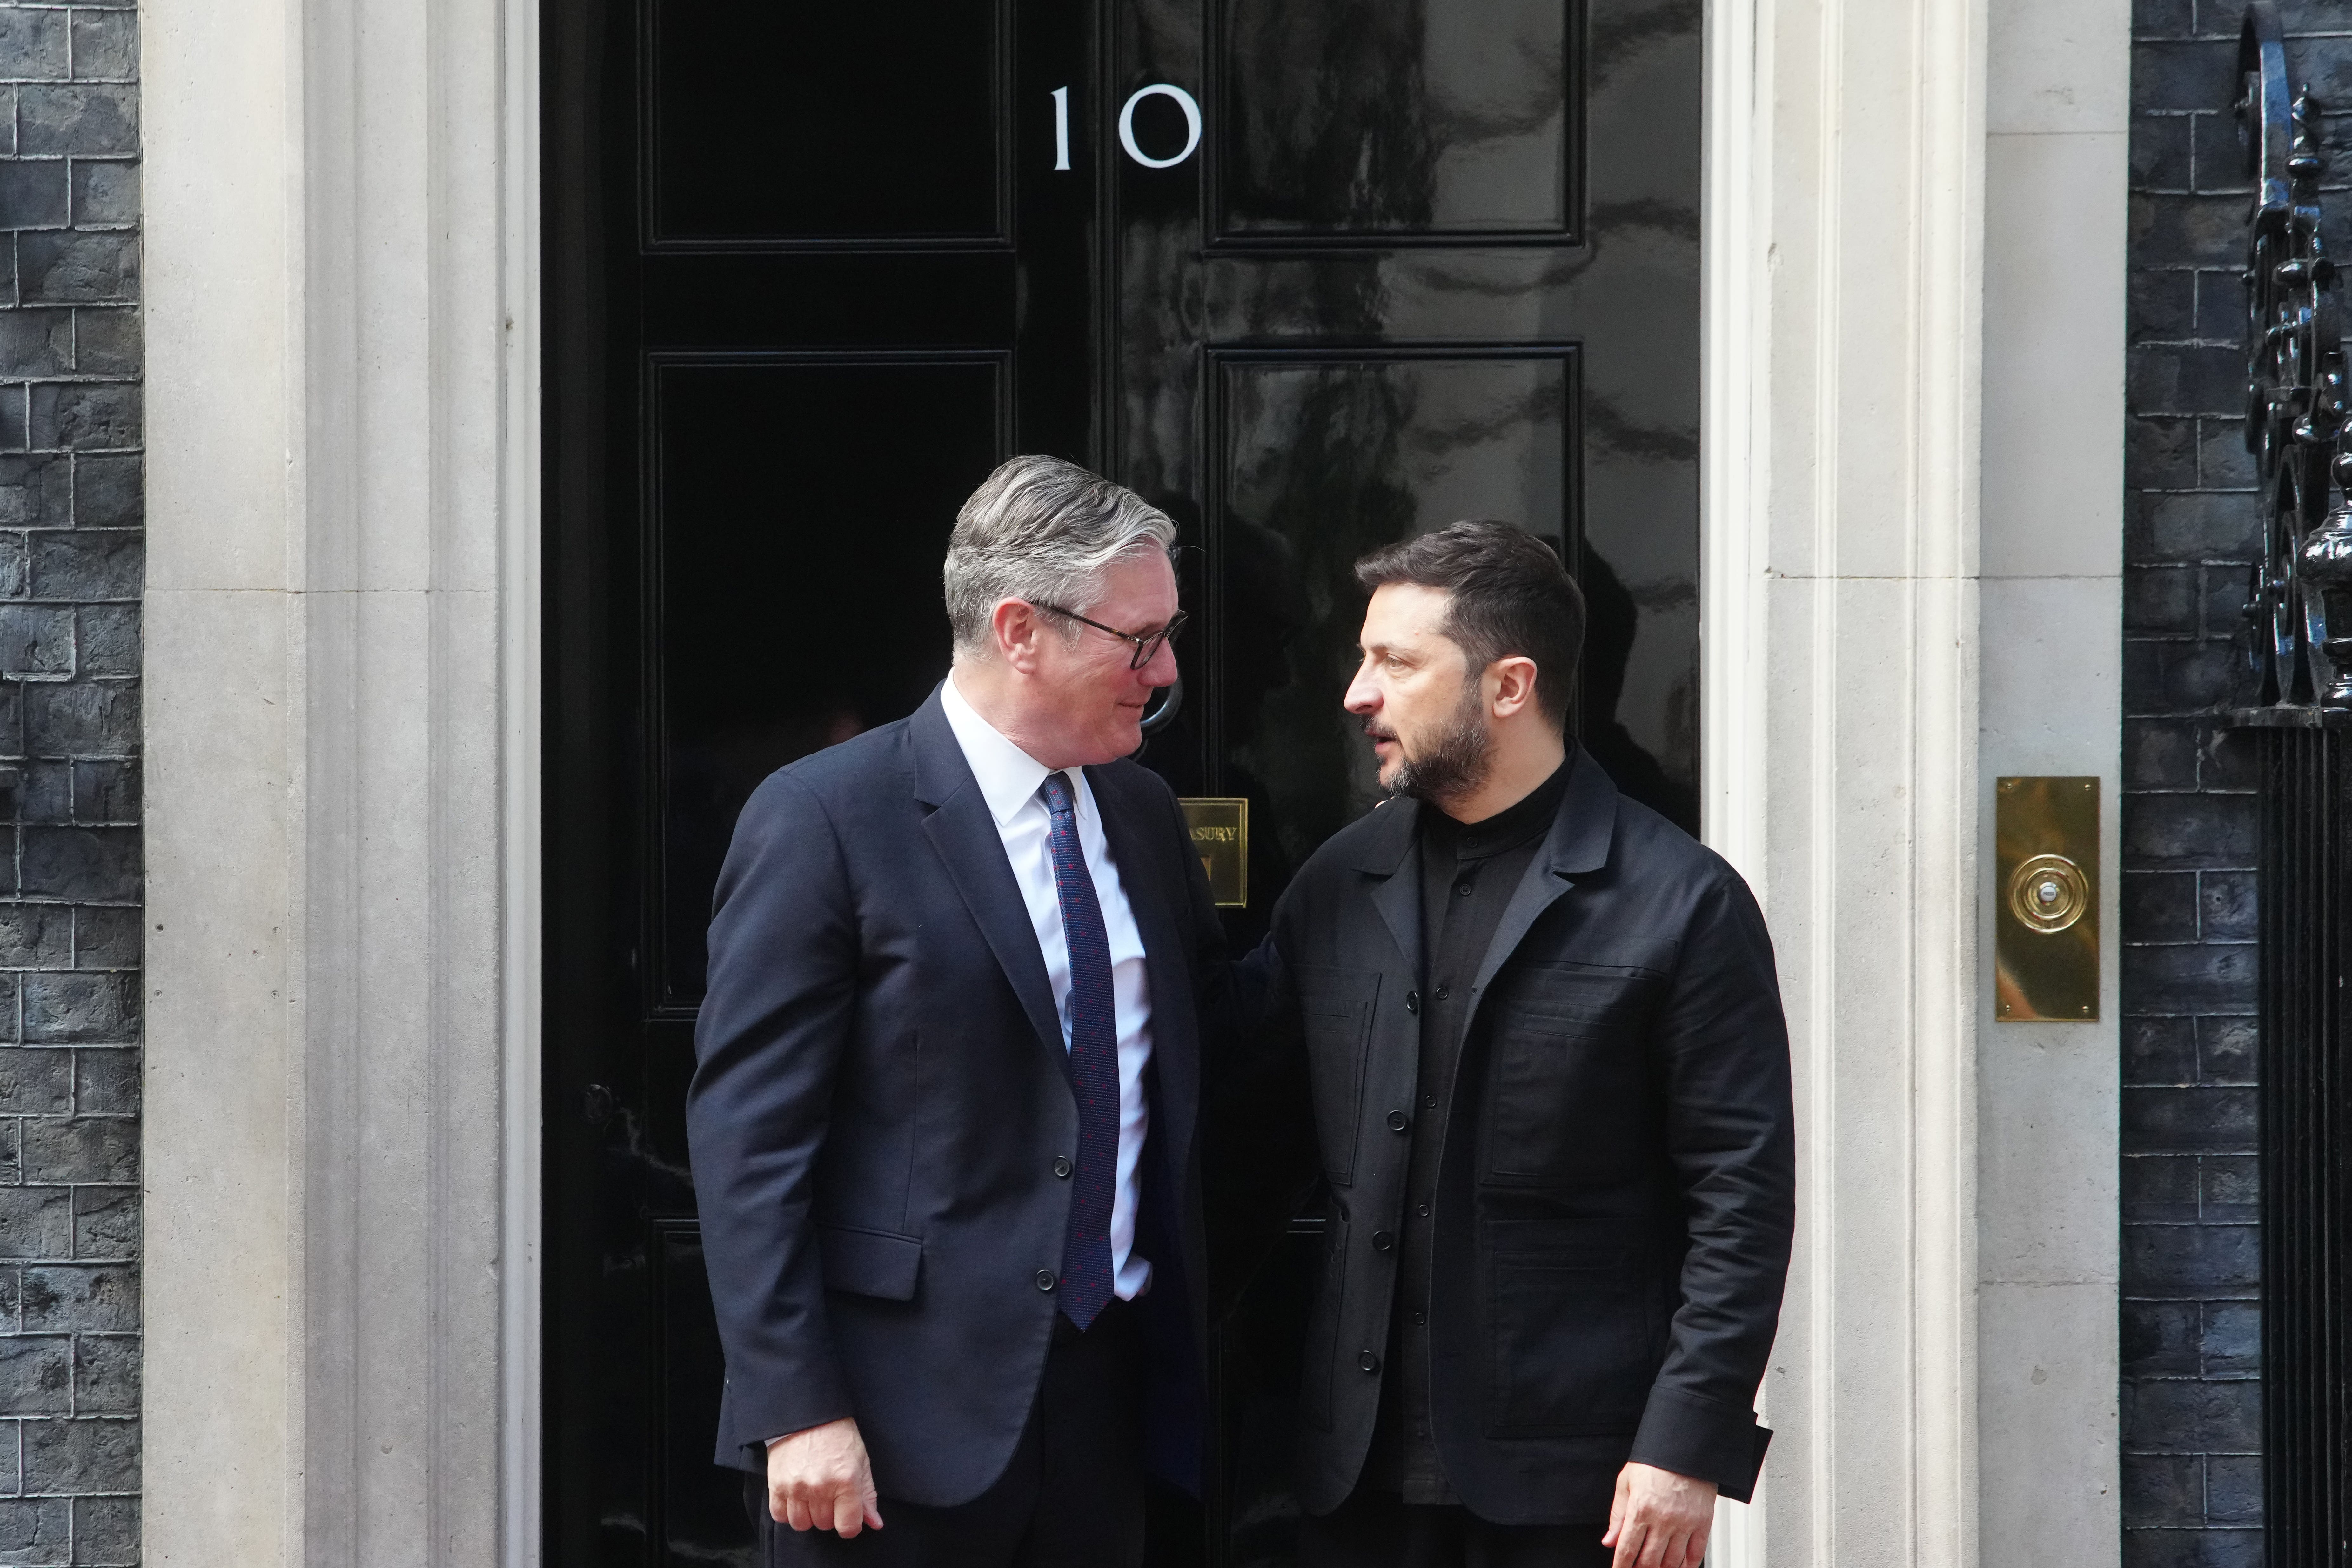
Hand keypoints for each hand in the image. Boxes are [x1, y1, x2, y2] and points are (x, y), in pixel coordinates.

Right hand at [766, 1417, 883, 1536]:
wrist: (809, 1414)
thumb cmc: (838, 1436)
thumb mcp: (861, 1462)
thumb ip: (867, 1496)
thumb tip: (874, 1524)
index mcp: (846, 1481)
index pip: (848, 1526)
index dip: (850, 1525)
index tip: (848, 1517)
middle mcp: (820, 1487)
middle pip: (825, 1525)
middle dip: (830, 1514)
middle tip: (829, 1494)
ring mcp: (796, 1487)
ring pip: (802, 1524)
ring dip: (808, 1515)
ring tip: (812, 1496)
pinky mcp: (776, 1485)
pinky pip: (779, 1515)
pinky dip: (787, 1511)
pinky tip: (796, 1497)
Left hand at [1602, 1461, 1715, 1567]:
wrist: (1685, 1446)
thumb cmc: (1654, 1461)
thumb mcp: (1626, 1483)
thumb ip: (1618, 1515)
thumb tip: (1609, 1541)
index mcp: (1641, 1508)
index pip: (1627, 1548)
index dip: (1621, 1566)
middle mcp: (1663, 1519)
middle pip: (1649, 1560)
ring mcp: (1685, 1523)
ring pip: (1672, 1562)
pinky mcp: (1703, 1522)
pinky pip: (1696, 1553)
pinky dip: (1687, 1565)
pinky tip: (1679, 1567)